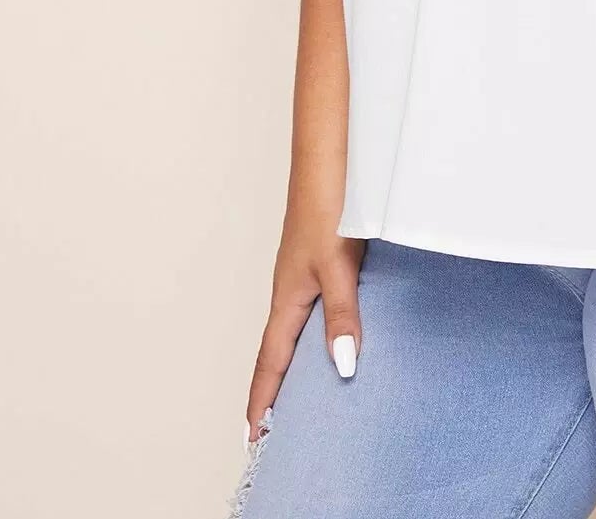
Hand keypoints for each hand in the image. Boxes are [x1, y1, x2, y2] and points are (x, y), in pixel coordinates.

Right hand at [241, 205, 365, 450]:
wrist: (329, 156)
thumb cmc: (327, 205)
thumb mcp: (338, 265)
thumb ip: (342, 314)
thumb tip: (341, 367)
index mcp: (288, 298)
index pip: (272, 362)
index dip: (263, 401)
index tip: (254, 439)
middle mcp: (291, 290)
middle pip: (279, 350)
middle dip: (274, 389)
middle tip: (272, 429)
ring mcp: (304, 273)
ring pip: (296, 329)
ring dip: (294, 362)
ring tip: (301, 394)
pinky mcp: (320, 257)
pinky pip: (313, 307)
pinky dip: (315, 332)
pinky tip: (333, 332)